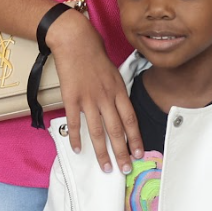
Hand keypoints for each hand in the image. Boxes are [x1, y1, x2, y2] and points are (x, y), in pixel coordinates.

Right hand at [47, 8, 140, 172]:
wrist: (76, 41)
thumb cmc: (94, 56)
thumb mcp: (114, 74)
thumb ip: (117, 93)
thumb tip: (121, 111)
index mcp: (118, 91)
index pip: (131, 120)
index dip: (136, 139)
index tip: (139, 154)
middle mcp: (106, 98)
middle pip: (117, 131)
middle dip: (122, 152)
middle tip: (125, 169)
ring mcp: (89, 99)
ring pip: (98, 131)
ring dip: (103, 152)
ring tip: (106, 167)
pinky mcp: (72, 98)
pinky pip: (75, 122)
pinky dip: (76, 138)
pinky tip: (77, 150)